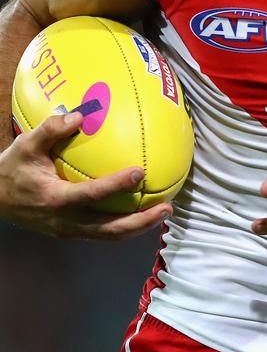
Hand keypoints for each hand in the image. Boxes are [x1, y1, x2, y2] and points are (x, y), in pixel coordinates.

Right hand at [0, 112, 171, 239]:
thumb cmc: (11, 169)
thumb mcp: (26, 145)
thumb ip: (50, 129)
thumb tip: (79, 116)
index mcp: (56, 199)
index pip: (92, 194)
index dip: (117, 185)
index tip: (140, 172)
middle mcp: (65, 221)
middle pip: (110, 229)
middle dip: (141, 221)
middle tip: (166, 207)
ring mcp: (69, 231)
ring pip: (109, 236)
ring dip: (138, 227)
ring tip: (162, 212)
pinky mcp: (71, 233)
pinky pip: (102, 233)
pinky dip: (124, 227)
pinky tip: (140, 213)